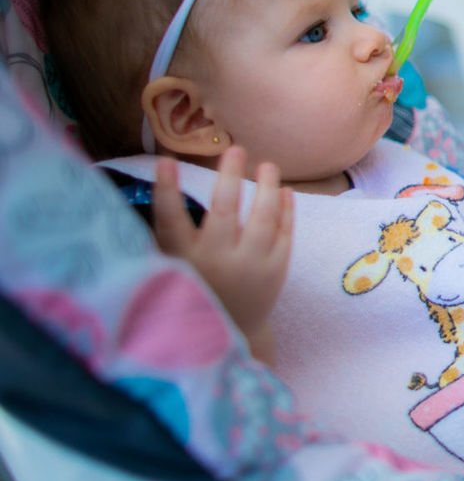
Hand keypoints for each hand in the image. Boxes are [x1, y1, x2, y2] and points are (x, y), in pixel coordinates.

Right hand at [152, 147, 292, 351]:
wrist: (230, 331)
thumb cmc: (195, 287)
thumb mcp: (172, 268)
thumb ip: (170, 236)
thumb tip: (161, 184)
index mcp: (182, 261)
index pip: (169, 221)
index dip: (167, 191)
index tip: (167, 161)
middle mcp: (216, 262)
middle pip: (224, 212)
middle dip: (229, 178)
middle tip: (235, 149)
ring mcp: (250, 267)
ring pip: (262, 219)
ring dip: (266, 188)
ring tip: (267, 165)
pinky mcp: (277, 271)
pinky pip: (284, 234)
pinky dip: (285, 211)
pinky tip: (284, 191)